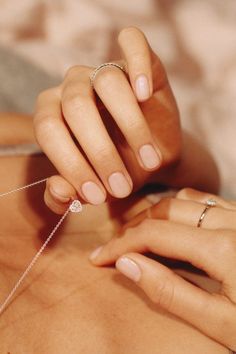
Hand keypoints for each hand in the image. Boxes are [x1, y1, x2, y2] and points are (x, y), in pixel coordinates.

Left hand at [34, 27, 180, 213]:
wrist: (151, 159)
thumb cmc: (117, 171)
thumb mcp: (94, 189)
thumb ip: (67, 194)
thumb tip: (57, 189)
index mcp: (52, 113)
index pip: (49, 130)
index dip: (71, 164)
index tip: (97, 195)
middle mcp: (73, 86)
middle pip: (77, 106)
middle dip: (101, 153)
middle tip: (122, 187)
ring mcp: (104, 70)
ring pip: (108, 82)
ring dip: (131, 127)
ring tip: (149, 161)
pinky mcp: (137, 61)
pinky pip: (133, 42)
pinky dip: (138, 63)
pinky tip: (144, 94)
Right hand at [89, 188, 235, 350]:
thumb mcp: (221, 324)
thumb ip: (171, 291)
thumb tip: (128, 265)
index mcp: (223, 248)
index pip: (154, 235)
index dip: (121, 245)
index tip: (99, 259)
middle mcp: (232, 222)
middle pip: (166, 209)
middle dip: (135, 226)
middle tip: (115, 247)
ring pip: (185, 200)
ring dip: (155, 213)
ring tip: (136, 232)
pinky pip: (206, 201)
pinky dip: (180, 208)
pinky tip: (171, 221)